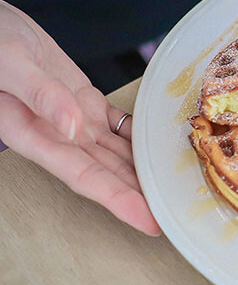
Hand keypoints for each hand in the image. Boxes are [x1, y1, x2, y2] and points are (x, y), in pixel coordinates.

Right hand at [0, 0, 159, 234]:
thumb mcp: (9, 63)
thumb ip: (40, 95)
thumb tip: (71, 127)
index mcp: (32, 134)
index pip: (83, 177)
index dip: (118, 200)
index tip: (148, 221)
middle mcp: (55, 134)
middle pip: (106, 173)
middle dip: (139, 196)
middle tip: (174, 215)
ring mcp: (71, 118)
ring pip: (114, 153)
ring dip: (142, 171)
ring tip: (174, 190)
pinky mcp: (80, 99)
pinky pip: (115, 125)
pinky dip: (137, 137)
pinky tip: (159, 147)